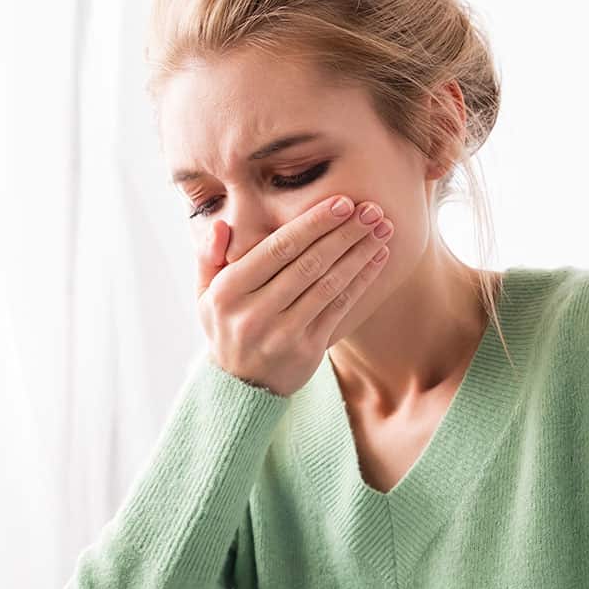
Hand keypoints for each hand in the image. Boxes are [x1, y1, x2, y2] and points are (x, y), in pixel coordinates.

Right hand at [195, 194, 391, 396]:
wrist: (240, 386)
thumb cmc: (227, 326)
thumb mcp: (205, 293)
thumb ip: (209, 256)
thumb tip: (221, 225)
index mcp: (227, 292)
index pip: (276, 249)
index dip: (312, 224)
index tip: (340, 202)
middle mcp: (253, 313)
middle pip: (307, 264)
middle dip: (343, 233)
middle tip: (371, 209)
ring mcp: (281, 334)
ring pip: (328, 285)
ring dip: (359, 253)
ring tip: (383, 228)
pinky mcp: (307, 349)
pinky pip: (338, 308)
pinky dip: (361, 280)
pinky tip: (377, 258)